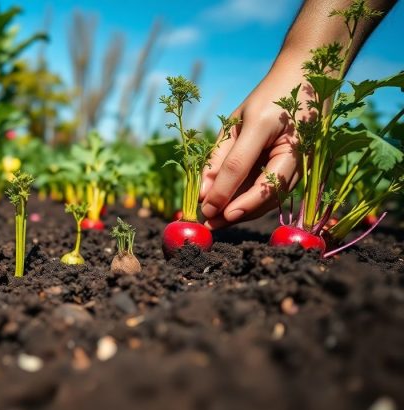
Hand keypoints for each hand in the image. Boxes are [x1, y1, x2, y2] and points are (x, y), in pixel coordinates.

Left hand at [199, 63, 312, 228]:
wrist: (307, 81)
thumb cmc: (267, 98)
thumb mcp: (236, 121)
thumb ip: (220, 156)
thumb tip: (204, 193)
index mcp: (270, 124)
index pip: (241, 166)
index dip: (222, 190)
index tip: (206, 210)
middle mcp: (292, 146)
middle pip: (263, 191)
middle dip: (236, 212)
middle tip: (210, 225)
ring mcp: (303, 160)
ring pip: (272, 197)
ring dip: (245, 212)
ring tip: (218, 222)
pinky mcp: (302, 169)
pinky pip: (277, 192)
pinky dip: (256, 203)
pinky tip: (234, 210)